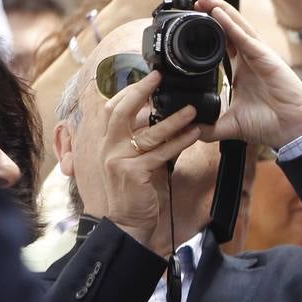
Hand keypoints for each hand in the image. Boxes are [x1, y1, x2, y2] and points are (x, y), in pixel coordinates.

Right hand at [97, 70, 204, 255]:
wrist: (128, 223)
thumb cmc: (136, 192)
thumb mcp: (138, 161)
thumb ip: (147, 140)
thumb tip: (166, 118)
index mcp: (107, 142)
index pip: (112, 108)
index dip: (129, 90)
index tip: (148, 77)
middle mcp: (109, 148)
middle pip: (119, 111)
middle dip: (139, 91)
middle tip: (159, 77)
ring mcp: (119, 160)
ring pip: (149, 133)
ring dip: (173, 119)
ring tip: (192, 109)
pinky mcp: (135, 173)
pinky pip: (162, 152)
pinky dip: (181, 141)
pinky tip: (195, 133)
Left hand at [193, 0, 301, 148]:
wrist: (293, 131)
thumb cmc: (270, 125)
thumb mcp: (231, 125)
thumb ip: (210, 127)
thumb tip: (189, 131)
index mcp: (243, 71)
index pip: (223, 44)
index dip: (209, 32)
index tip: (190, 24)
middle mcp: (251, 59)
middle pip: (230, 29)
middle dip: (212, 14)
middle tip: (194, 3)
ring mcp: (260, 56)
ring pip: (238, 27)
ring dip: (221, 11)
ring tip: (204, 0)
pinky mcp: (267, 58)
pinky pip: (246, 38)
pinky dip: (231, 25)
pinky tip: (218, 14)